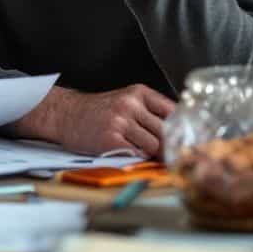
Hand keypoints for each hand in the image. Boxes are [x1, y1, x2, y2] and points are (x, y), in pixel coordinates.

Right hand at [8, 85, 175, 157]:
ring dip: (151, 153)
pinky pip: (136, 155)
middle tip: (170, 154)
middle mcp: (130, 104)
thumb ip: (151, 111)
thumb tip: (180, 132)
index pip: (173, 111)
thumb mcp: (126, 100)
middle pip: (166, 131)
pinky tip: (127, 154)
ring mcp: (120, 122)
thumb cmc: (99, 111)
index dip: (182, 128)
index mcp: (139, 92)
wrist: (65, 114)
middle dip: (168, 145)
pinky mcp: (110, 140)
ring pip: (154, 145)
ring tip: (141, 152)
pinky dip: (136, 159)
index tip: (187, 140)